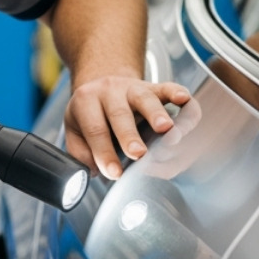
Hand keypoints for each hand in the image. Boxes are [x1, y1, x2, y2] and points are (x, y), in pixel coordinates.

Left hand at [64, 74, 190, 179]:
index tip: (115, 174)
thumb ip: (81, 152)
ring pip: (146, 99)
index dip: (104, 153)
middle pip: (120, 114)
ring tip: (167, 131)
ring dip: (157, 115)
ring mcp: (133, 87)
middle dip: (130, 136)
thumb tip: (96, 171)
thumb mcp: (74, 130)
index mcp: (86, 101)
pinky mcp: (153, 87)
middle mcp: (109, 91)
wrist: (101, 84)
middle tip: (138, 154)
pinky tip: (184, 100)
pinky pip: (166, 87)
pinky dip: (177, 92)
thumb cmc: (90, 114)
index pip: (94, 130)